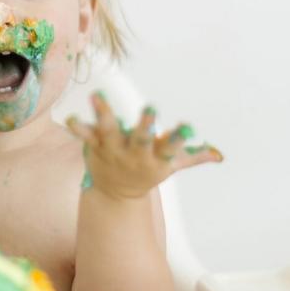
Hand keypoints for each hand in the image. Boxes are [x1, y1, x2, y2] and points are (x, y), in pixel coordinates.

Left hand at [66, 91, 222, 199]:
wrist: (116, 195)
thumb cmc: (148, 172)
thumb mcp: (171, 167)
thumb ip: (193, 157)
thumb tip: (219, 155)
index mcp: (157, 158)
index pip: (171, 148)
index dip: (179, 138)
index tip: (188, 127)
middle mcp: (135, 154)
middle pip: (141, 139)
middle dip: (146, 124)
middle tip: (150, 107)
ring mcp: (113, 150)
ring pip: (109, 131)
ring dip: (104, 114)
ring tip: (98, 95)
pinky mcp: (95, 146)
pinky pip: (85, 136)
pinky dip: (78, 128)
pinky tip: (69, 118)